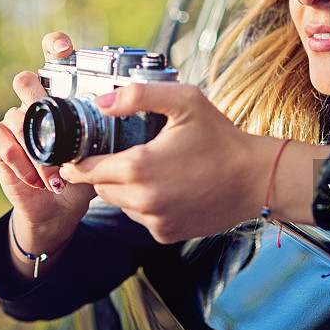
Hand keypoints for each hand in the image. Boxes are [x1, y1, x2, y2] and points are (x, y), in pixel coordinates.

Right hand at [0, 32, 95, 249]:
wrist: (58, 211)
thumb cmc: (83, 176)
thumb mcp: (103, 154)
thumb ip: (112, 136)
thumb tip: (136, 120)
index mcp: (62, 100)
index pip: (53, 61)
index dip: (54, 47)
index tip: (63, 46)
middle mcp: (36, 106)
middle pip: (25, 79)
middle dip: (35, 92)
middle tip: (52, 116)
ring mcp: (16, 123)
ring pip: (16, 113)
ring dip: (38, 147)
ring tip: (57, 173)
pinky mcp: (0, 144)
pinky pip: (1, 137)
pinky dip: (20, 159)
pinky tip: (38, 179)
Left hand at [59, 83, 324, 242]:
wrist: (256, 178)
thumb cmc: (221, 137)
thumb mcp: (184, 100)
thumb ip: (138, 95)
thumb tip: (101, 102)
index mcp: (139, 167)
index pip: (86, 171)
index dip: (76, 162)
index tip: (73, 155)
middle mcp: (143, 200)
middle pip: (100, 188)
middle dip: (103, 172)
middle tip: (118, 152)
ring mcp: (155, 221)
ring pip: (120, 204)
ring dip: (124, 188)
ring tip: (149, 167)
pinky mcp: (167, 234)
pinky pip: (141, 217)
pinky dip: (145, 204)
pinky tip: (166, 186)